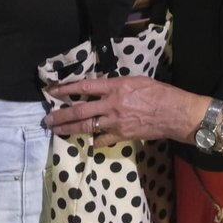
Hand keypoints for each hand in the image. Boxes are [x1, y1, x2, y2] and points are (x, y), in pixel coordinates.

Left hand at [42, 76, 202, 147]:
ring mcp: (115, 121)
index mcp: (116, 86)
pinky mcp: (122, 135)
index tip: (52, 91)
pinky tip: (90, 142)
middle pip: (80, 109)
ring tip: (57, 130)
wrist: (175, 113)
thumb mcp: (137, 81)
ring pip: (86, 126)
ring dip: (69, 128)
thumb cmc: (160, 93)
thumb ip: (117, 85)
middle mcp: (112, 104)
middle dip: (61, 114)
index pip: (85, 86)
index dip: (66, 88)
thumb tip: (103, 88)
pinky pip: (102, 140)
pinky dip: (95, 140)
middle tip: (47, 119)